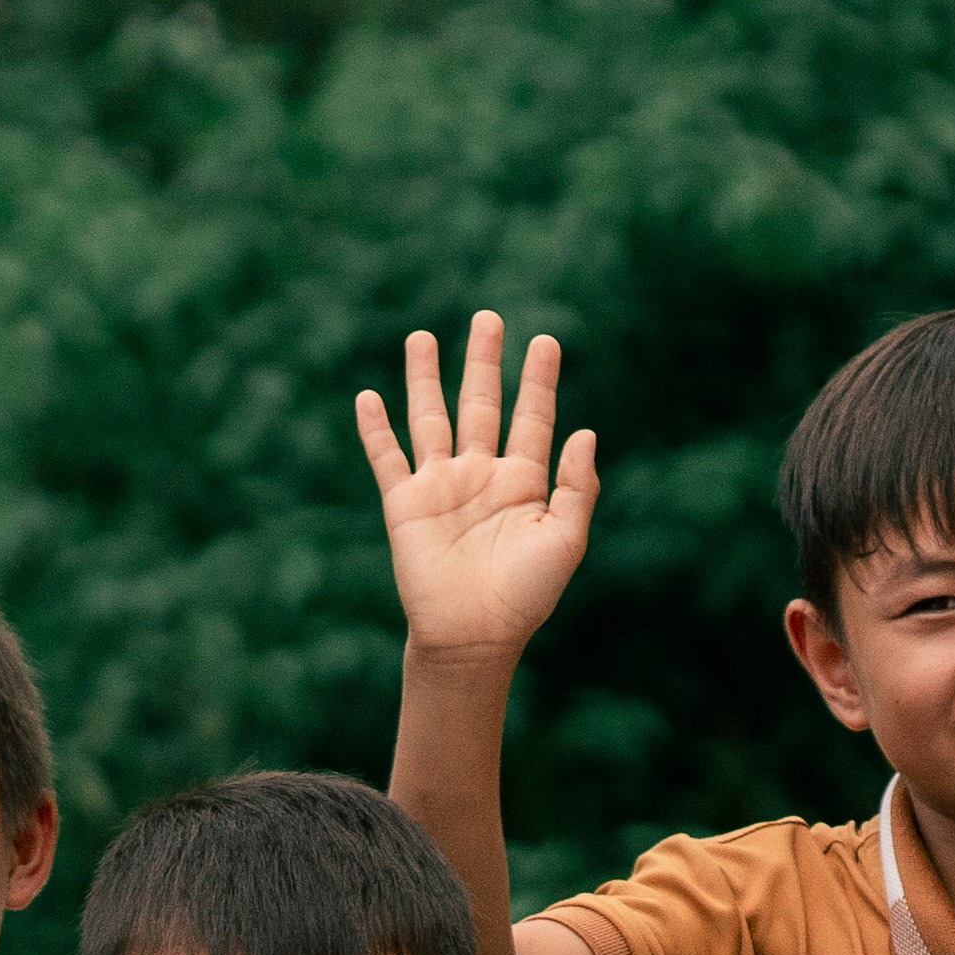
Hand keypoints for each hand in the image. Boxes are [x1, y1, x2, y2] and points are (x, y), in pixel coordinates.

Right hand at [350, 310, 599, 660]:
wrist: (473, 637)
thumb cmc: (526, 597)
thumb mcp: (566, 541)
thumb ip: (576, 487)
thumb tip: (586, 432)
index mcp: (524, 483)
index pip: (532, 417)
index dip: (538, 379)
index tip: (545, 339)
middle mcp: (481, 476)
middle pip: (481, 403)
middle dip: (484, 360)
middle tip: (487, 317)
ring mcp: (441, 485)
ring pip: (430, 417)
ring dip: (426, 378)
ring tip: (422, 337)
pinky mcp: (404, 502)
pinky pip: (387, 456)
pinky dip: (375, 428)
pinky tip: (368, 396)